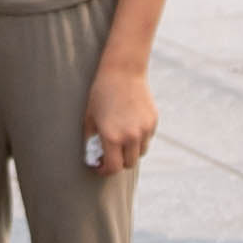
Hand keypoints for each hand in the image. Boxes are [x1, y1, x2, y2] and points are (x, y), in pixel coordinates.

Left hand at [82, 57, 159, 176]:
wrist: (123, 71)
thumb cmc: (101, 93)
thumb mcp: (89, 117)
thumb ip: (91, 140)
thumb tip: (92, 158)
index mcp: (112, 136)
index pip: (113, 168)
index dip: (105, 171)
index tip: (99, 167)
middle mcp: (131, 136)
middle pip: (128, 164)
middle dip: (118, 163)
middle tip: (109, 155)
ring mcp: (144, 129)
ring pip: (140, 153)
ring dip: (131, 152)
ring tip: (120, 140)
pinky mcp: (153, 121)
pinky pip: (147, 139)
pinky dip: (139, 139)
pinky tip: (130, 125)